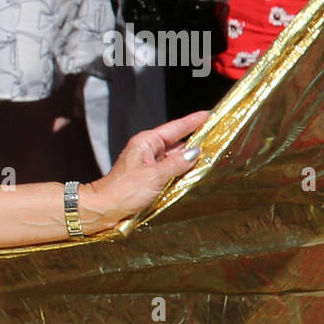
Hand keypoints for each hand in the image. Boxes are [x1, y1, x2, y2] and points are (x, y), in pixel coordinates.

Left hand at [82, 110, 209, 230]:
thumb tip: (195, 152)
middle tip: (220, 136)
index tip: (210, 114)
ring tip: (214, 154)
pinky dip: (183, 171)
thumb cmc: (123, 190)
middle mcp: (148, 151)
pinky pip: (172, 170)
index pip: (175, 128)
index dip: (193, 121)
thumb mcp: (154, 176)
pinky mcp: (150, 178)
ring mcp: (149, 165)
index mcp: (146, 143)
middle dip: (197, 140)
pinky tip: (196, 172)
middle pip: (178, 142)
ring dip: (191, 159)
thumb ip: (177, 163)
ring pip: (176, 158)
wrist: (104, 209)